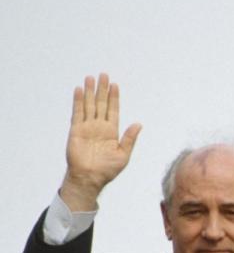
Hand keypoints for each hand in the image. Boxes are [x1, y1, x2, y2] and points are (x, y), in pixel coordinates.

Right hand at [61, 73, 141, 210]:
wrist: (90, 177)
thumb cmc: (107, 169)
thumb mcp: (124, 154)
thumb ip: (130, 138)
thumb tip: (138, 124)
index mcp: (111, 131)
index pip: (113, 110)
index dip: (114, 98)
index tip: (115, 85)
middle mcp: (99, 126)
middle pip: (101, 104)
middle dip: (102, 90)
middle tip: (104, 75)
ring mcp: (87, 127)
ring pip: (89, 105)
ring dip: (90, 92)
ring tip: (91, 78)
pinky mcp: (76, 130)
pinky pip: (78, 113)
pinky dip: (79, 101)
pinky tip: (80, 90)